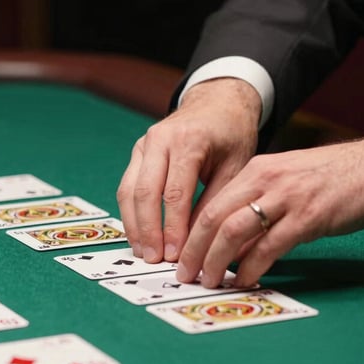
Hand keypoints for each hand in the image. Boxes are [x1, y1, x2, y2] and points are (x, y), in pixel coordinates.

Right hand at [116, 79, 260, 263]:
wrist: (217, 103)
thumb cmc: (232, 135)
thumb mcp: (236, 167)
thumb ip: (214, 202)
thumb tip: (197, 243)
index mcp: (189, 141)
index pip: (175, 193)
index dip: (172, 228)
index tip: (175, 255)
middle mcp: (160, 139)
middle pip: (145, 192)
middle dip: (148, 231)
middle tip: (155, 260)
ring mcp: (144, 143)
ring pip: (128, 190)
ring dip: (133, 225)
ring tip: (143, 252)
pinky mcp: (137, 151)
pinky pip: (127, 185)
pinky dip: (130, 212)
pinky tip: (139, 234)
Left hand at [176, 127, 363, 287]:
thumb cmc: (332, 177)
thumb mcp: (286, 181)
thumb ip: (258, 206)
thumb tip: (232, 245)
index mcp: (256, 170)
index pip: (210, 203)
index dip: (190, 232)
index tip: (179, 255)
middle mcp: (265, 180)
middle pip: (213, 217)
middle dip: (193, 249)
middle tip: (184, 273)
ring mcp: (286, 198)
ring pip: (234, 232)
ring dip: (215, 261)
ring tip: (208, 281)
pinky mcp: (308, 218)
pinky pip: (269, 247)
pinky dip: (251, 267)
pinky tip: (244, 280)